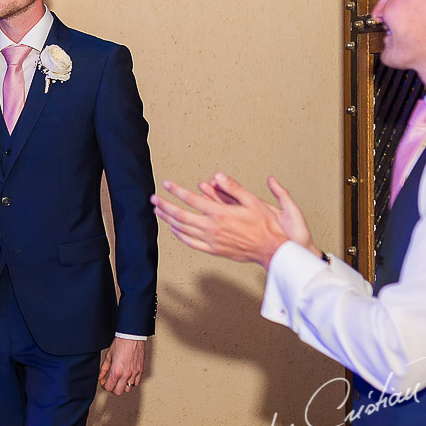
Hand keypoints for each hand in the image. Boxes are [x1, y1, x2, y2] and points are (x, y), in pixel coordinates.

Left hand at [98, 337, 145, 395]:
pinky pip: (136, 383)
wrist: (132, 336)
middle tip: (110, 383)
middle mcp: (126, 374)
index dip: (104, 386)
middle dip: (113, 389)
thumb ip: (104, 369)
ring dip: (122, 387)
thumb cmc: (121, 343)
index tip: (104, 382)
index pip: (109, 388)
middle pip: (118, 392)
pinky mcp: (140, 371)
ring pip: (128, 389)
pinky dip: (131, 383)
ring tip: (119, 380)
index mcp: (116, 371)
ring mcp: (134, 373)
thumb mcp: (109, 356)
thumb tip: (100, 376)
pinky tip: (127, 378)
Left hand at [151, 173, 316, 268]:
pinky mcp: (214, 250)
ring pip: (183, 230)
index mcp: (220, 213)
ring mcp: (212, 241)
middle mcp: (213, 228)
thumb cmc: (264, 225)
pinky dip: (180, 235)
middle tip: (153, 199)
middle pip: (181, 216)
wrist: (272, 250)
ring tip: (158, 212)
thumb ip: (233, 188)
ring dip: (168, 220)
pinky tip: (174, 229)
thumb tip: (217, 176)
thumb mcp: (253, 201)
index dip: (176, 191)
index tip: (166, 184)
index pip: (191, 200)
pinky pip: (191, 243)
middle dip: (165, 206)